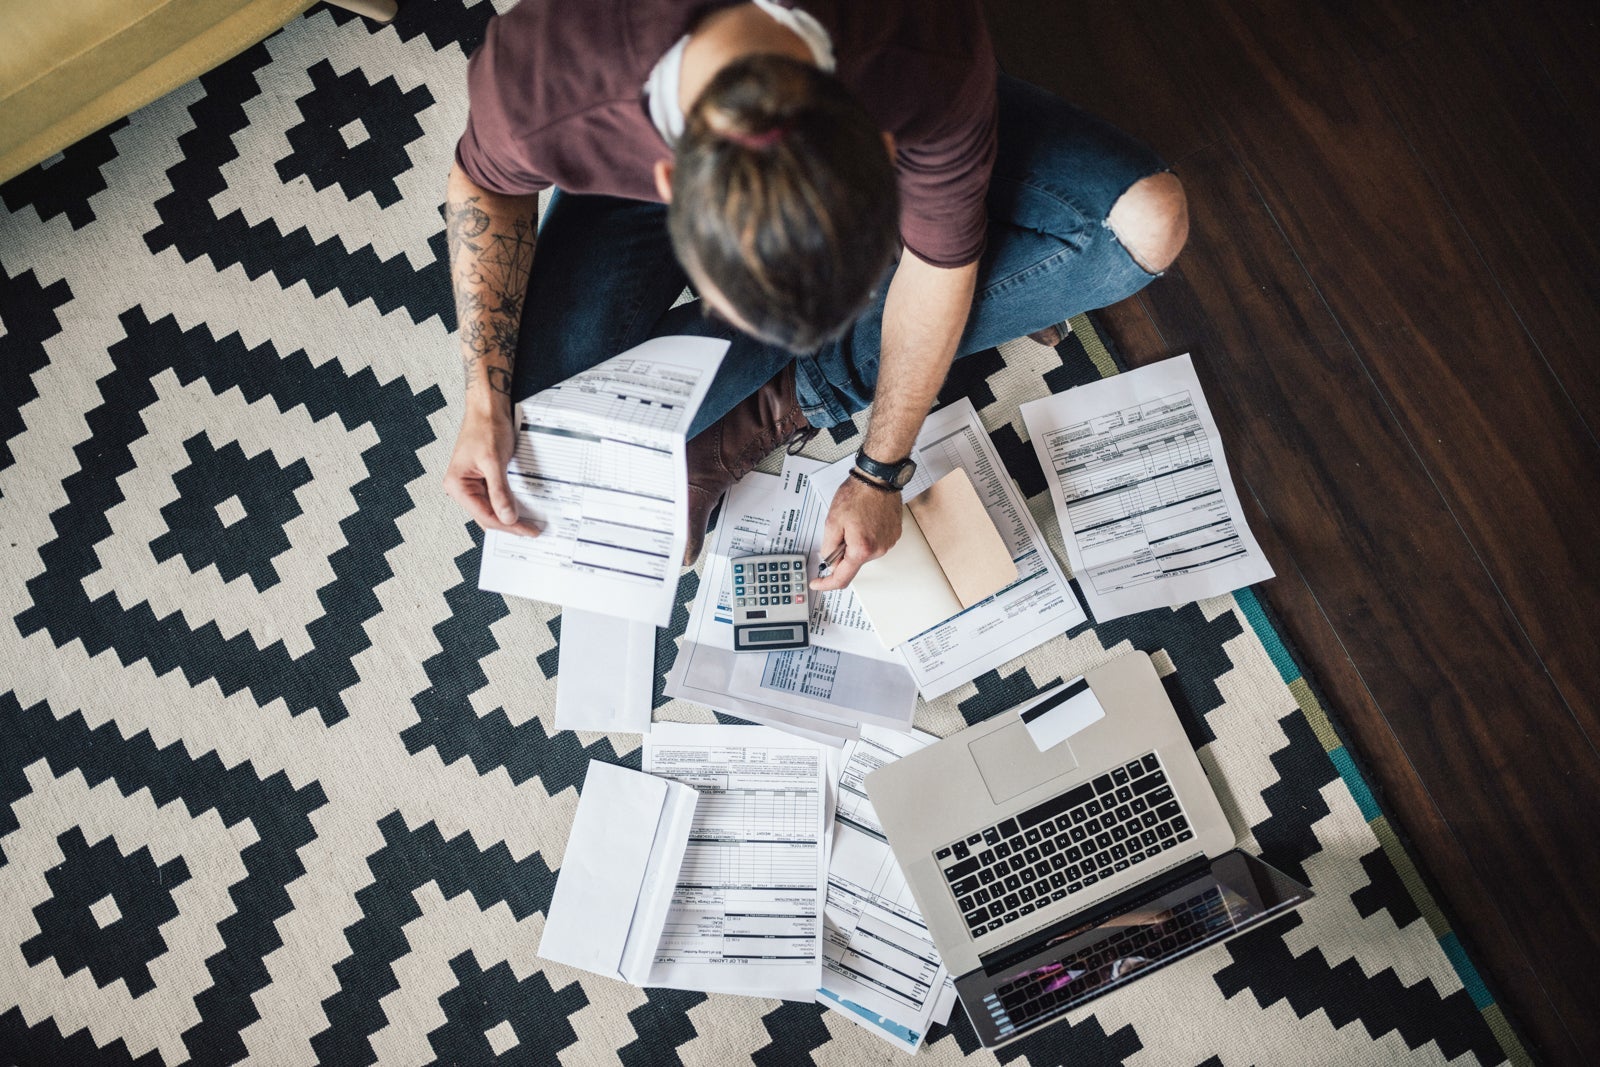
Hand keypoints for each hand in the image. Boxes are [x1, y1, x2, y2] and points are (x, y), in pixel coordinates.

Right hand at [443, 408, 540, 536]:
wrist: (488, 408)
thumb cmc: (486, 427)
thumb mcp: (494, 461)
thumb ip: (500, 492)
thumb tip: (507, 517)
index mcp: (457, 485)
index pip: (485, 515)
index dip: (508, 525)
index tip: (528, 531)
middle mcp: (460, 487)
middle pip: (487, 515)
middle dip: (509, 524)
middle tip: (531, 531)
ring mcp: (471, 484)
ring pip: (491, 509)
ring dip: (509, 515)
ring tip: (528, 524)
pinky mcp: (482, 479)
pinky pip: (495, 497)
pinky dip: (508, 503)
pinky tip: (521, 508)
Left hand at [809, 476, 902, 589]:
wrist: (878, 478)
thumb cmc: (858, 494)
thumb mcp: (832, 521)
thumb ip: (828, 547)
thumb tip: (829, 561)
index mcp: (862, 549)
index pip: (842, 578)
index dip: (826, 583)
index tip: (818, 583)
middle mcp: (878, 549)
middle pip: (853, 562)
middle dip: (842, 551)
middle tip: (841, 528)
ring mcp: (888, 543)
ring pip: (863, 552)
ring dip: (855, 542)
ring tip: (856, 520)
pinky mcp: (893, 535)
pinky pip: (875, 543)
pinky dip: (866, 536)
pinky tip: (865, 520)